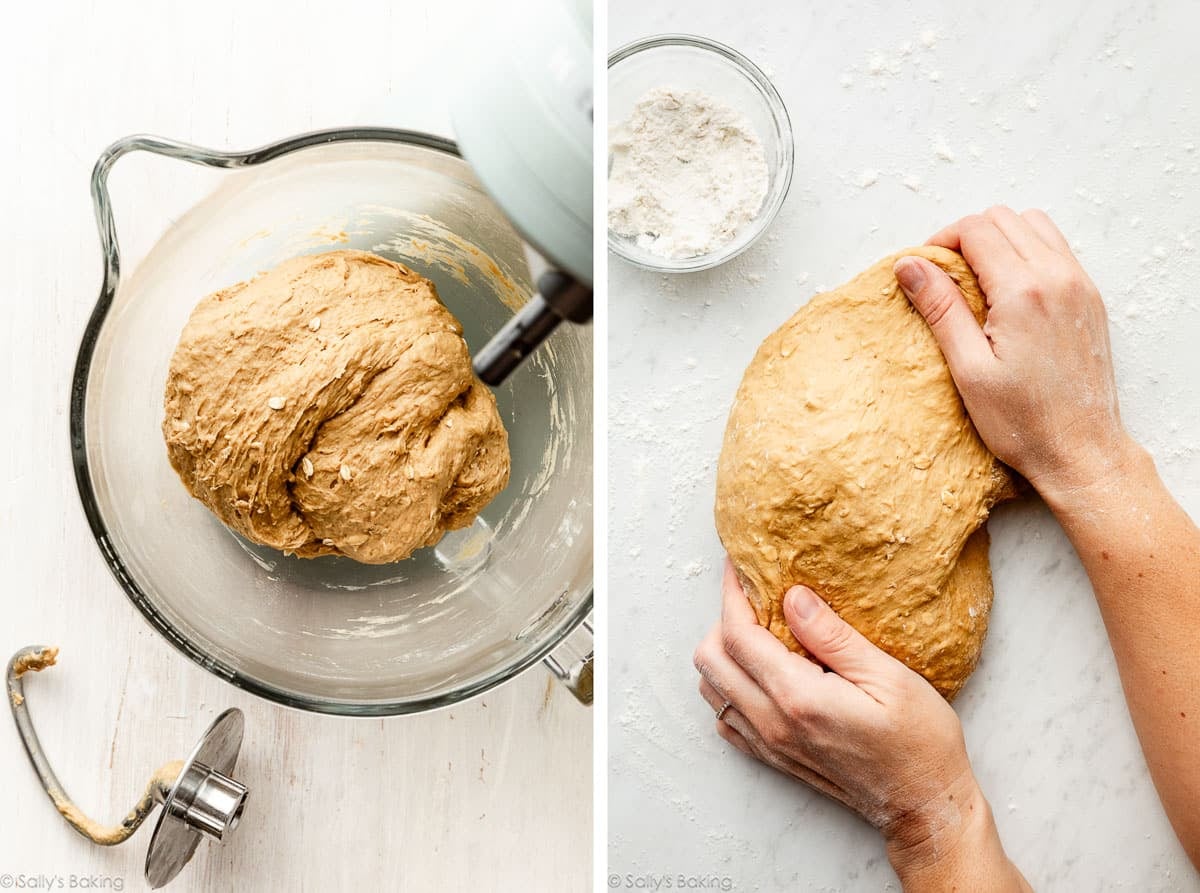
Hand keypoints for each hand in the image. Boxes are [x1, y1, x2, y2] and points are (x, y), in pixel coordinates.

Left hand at [694, 560, 1027, 889]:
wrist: (923, 806)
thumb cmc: (919, 743)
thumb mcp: (888, 676)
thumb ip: (833, 636)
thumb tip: (792, 597)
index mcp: (798, 698)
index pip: (738, 635)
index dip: (731, 593)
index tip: (738, 565)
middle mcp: (772, 723)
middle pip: (710, 659)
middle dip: (723, 619)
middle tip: (756, 598)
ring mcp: (768, 744)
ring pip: (712, 687)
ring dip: (724, 652)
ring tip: (762, 631)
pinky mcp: (772, 757)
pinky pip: (726, 717)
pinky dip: (730, 686)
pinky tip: (762, 671)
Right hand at [894, 206, 1136, 505]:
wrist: (1081, 451)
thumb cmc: (1022, 422)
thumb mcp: (968, 368)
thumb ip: (940, 308)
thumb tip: (910, 265)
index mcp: (1024, 292)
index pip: (976, 230)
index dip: (941, 242)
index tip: (923, 271)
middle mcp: (1057, 277)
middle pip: (1004, 219)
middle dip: (966, 237)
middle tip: (944, 276)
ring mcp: (1079, 285)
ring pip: (1033, 226)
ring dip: (998, 239)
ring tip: (976, 282)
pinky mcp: (1089, 298)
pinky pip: (1055, 249)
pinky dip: (1026, 253)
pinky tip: (1007, 292)